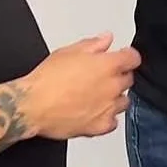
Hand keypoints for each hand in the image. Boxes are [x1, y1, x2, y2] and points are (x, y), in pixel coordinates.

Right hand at [19, 33, 140, 139]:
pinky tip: (95, 113)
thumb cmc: (47, 79)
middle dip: (119, 76)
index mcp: (108, 65)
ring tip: (98, 96)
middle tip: (102, 77)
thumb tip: (106, 39)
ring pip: (123, 101)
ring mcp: (108, 108)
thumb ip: (93, 44)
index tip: (123, 57)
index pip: (133, 58)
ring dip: (115, 97)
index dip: (128, 56)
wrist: (32, 105)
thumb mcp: (68, 51)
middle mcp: (112, 86)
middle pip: (128, 79)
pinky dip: (107, 118)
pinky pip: (113, 122)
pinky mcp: (100, 126)